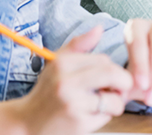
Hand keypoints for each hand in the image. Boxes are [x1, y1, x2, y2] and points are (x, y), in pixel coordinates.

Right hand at [10, 26, 132, 134]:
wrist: (26, 122)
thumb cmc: (48, 91)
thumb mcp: (57, 63)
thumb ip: (79, 44)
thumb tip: (99, 28)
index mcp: (62, 64)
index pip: (104, 60)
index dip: (113, 70)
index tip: (109, 79)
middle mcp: (66, 82)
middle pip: (113, 74)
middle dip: (124, 83)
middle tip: (119, 90)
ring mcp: (72, 104)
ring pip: (114, 100)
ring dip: (115, 104)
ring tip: (99, 105)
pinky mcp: (78, 123)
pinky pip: (106, 117)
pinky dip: (103, 117)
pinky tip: (88, 116)